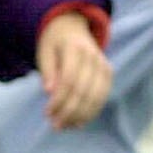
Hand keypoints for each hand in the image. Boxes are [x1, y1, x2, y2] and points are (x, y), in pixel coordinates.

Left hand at [37, 12, 112, 127]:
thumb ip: (47, 70)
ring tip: (66, 126)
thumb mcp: (44, 51)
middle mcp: (93, 55)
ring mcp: (103, 64)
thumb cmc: (54, 42)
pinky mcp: (108, 72)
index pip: (69, 79)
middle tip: (56, 126)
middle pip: (83, 90)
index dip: (59, 99)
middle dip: (69, 111)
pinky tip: (79, 122)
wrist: (73, 26)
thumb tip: (49, 92)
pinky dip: (92, 111)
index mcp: (74, 47)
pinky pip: (102, 95)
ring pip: (95, 96)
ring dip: (81, 115)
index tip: (47, 113)